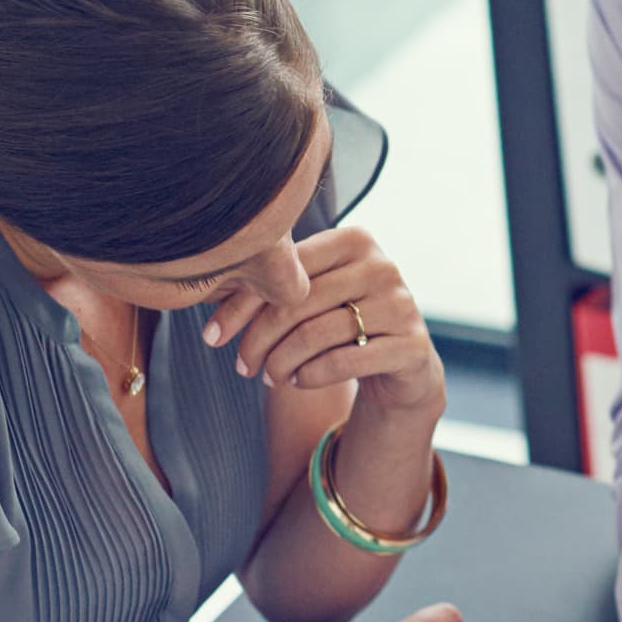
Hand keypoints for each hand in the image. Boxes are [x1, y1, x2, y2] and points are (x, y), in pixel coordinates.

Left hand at [203, 227, 445, 422]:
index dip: (242, 304)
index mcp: (354, 240)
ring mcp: (403, 305)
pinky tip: (297, 381)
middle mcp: (383, 266)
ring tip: (269, 377)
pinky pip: (343, 361)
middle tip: (241, 366)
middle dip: (258, 340)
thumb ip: (275, 286)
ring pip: (317, 334)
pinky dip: (310, 376)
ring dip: (281, 363)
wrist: (403, 363)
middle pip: (298, 302)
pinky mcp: (412, 345)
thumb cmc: (345, 322)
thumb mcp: (312, 297)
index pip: (285, 270)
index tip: (212, 336)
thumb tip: (210, 289)